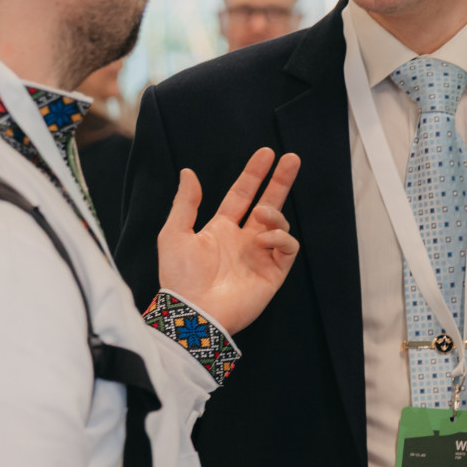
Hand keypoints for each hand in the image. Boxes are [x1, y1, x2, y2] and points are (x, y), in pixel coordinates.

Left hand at [158, 148, 300, 334]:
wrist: (193, 313)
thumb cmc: (180, 277)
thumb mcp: (174, 234)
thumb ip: (185, 203)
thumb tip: (188, 172)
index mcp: (221, 230)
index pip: (241, 195)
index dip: (253, 174)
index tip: (266, 153)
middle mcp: (243, 240)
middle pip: (268, 203)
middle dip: (280, 181)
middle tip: (292, 158)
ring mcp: (259, 257)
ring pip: (279, 225)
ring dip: (273, 213)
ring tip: (260, 215)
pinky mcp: (272, 274)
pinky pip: (287, 250)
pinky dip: (282, 239)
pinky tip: (266, 237)